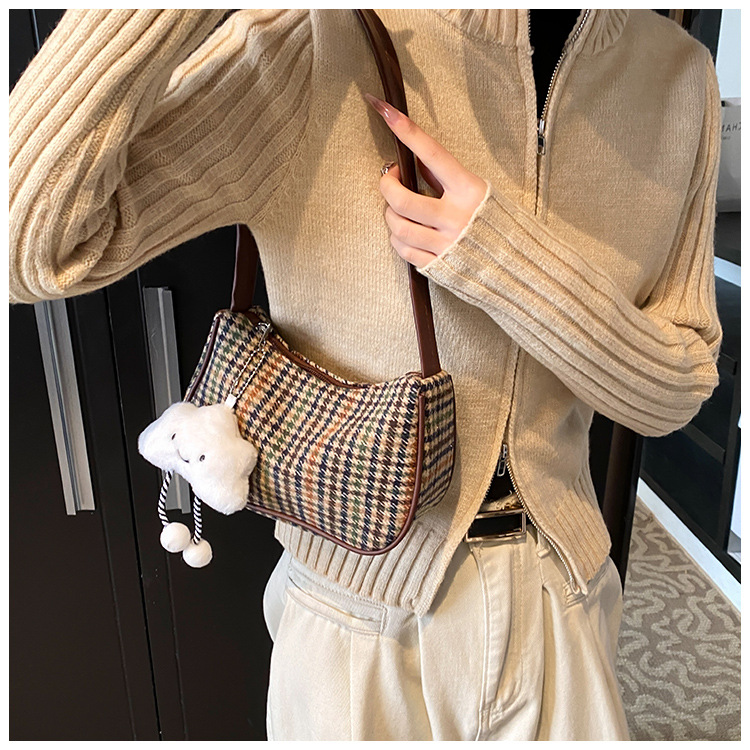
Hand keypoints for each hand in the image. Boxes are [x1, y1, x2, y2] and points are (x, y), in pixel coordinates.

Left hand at [364, 92, 487, 268]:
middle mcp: (456, 217)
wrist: (518, 265)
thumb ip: (446, 178)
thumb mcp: (478, 192)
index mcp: (469, 191)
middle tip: (389, 179)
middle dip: (386, 185)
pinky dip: (397, 239)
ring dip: (390, 214)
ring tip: (397, 210)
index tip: (388, 112)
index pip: (433, 154)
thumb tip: (415, 159)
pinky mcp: (437, 265)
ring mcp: (445, 244)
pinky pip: (403, 249)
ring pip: (398, 226)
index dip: (408, 132)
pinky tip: (405, 232)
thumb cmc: (497, 223)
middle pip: (402, 199)